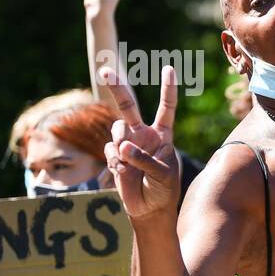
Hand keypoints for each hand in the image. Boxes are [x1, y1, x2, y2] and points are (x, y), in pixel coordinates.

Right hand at [102, 65, 179, 219]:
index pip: (166, 108)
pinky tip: (124, 172)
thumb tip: (122, 146)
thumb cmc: (163, 189)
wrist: (149, 207)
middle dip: (116, 88)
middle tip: (105, 70)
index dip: (167, 89)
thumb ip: (145, 159)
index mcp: (162, 135)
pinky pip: (110, 151)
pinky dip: (116, 161)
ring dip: (121, 143)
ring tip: (130, 161)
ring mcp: (126, 144)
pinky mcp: (113, 155)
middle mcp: (143, 135)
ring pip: (116, 130)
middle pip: (128, 106)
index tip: (169, 68)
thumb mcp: (163, 174)